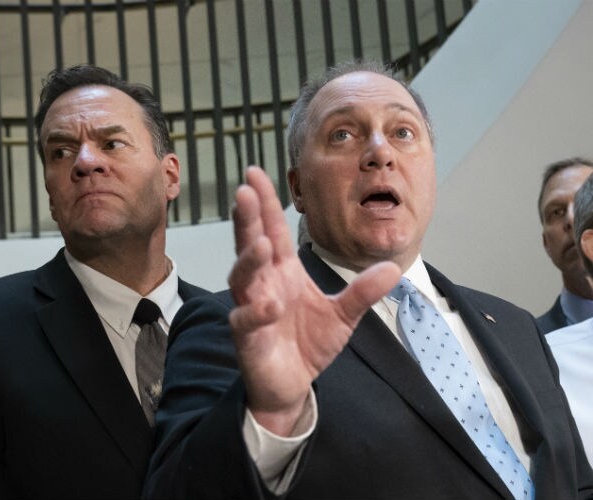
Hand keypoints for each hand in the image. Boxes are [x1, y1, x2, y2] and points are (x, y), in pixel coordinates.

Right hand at [229, 166, 399, 434]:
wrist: (293, 384)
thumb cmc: (309, 344)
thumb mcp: (343, 315)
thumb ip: (363, 291)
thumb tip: (393, 268)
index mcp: (284, 271)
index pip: (272, 230)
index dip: (265, 203)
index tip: (257, 172)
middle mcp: (264, 283)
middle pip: (251, 244)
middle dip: (248, 218)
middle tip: (246, 190)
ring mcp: (252, 308)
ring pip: (242, 277)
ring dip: (249, 259)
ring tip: (262, 242)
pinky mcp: (248, 337)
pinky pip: (246, 320)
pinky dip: (255, 311)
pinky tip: (270, 304)